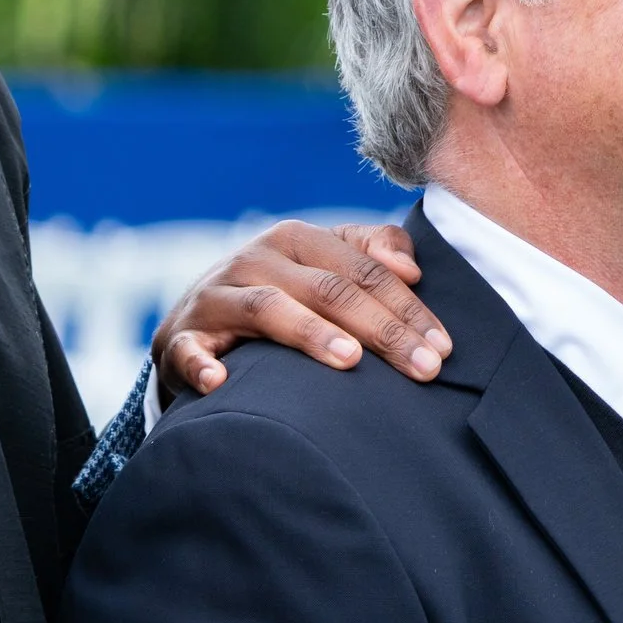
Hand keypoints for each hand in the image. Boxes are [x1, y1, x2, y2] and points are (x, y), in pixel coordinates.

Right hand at [152, 221, 448, 395]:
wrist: (195, 320)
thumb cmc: (283, 293)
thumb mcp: (325, 264)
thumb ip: (373, 253)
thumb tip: (413, 269)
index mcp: (298, 239)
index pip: (366, 271)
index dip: (408, 308)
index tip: (443, 347)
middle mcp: (256, 259)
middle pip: (330, 290)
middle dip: (383, 331)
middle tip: (423, 368)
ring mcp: (215, 296)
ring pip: (269, 309)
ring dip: (310, 334)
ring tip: (350, 362)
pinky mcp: (179, 337)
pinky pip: (190, 350)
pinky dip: (203, 365)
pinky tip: (223, 382)